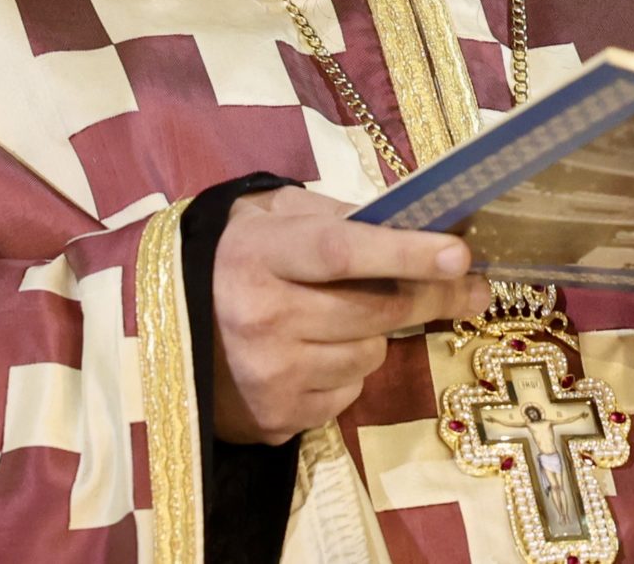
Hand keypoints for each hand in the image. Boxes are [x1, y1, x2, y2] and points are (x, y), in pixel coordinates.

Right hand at [211, 188, 491, 444]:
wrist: (165, 334)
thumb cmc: (232, 261)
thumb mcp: (268, 218)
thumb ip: (333, 217)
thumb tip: (415, 224)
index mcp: (258, 255)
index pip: (341, 251)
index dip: (403, 251)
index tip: (458, 253)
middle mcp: (261, 317)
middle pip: (374, 309)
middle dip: (431, 294)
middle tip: (469, 283)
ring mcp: (269, 375)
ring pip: (370, 354)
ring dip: (374, 334)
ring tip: (337, 318)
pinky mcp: (276, 417)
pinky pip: (348, 393)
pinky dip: (346, 371)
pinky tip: (314, 354)